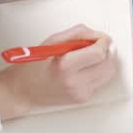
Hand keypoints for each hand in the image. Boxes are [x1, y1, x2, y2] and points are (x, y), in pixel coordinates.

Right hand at [0, 25, 114, 119]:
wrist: (24, 89)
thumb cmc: (36, 64)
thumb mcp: (54, 40)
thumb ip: (79, 34)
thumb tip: (99, 36)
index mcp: (66, 65)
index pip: (99, 53)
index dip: (104, 42)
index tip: (102, 38)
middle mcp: (74, 82)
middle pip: (108, 64)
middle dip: (106, 52)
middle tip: (96, 46)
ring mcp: (79, 93)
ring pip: (108, 74)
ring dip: (103, 62)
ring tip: (89, 58)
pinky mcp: (82, 99)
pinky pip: (100, 82)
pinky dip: (97, 73)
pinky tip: (83, 70)